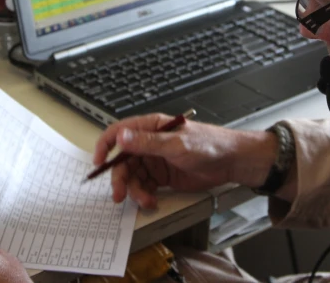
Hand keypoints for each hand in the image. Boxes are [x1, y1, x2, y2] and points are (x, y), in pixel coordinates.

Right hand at [93, 113, 276, 208]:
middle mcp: (150, 143)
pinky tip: (151, 201)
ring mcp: (156, 160)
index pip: (119, 132)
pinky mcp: (162, 176)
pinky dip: (144, 195)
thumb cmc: (209, 145)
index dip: (105, 145)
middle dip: (120, 178)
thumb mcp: (176, 144)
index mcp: (151, 127)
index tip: (98, 163)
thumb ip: (148, 143)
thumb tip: (122, 137)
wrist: (231, 162)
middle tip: (120, 195)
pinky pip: (145, 186)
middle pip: (123, 160)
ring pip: (133, 176)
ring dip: (134, 190)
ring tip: (145, 201)